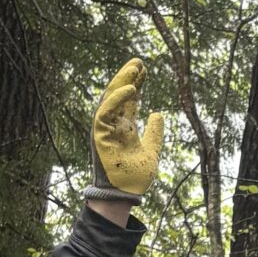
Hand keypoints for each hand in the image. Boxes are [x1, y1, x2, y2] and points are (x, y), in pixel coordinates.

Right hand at [89, 59, 163, 211]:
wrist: (126, 194)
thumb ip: (154, 132)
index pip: (130, 100)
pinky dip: (116, 100)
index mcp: (125, 127)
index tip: (145, 69)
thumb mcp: (151, 150)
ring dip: (121, 82)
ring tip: (134, 69)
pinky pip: (105, 113)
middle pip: (119, 96)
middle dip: (128, 77)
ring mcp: (106, 129)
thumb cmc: (135, 176)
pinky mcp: (100, 136)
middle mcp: (114, 125)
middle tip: (139, 62)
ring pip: (110, 100)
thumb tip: (157, 113)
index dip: (136, 84)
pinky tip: (129, 89)